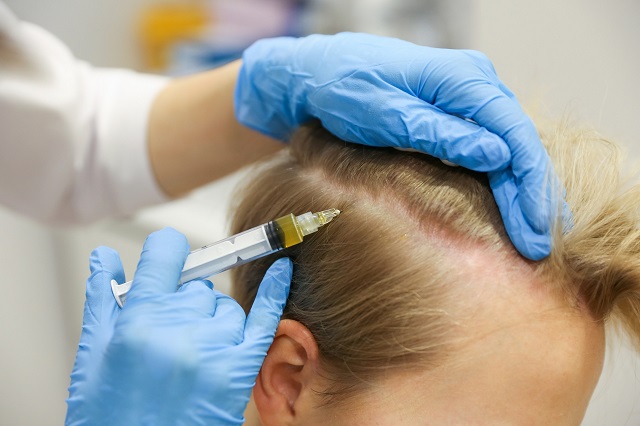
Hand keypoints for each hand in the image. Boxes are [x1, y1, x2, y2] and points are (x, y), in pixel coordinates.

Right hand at [66, 228, 291, 425]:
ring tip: (190, 355)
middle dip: (183, 302)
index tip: (169, 253)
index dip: (166, 251)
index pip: (165, 255)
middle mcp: (180, 330)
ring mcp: (215, 349)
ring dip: (211, 320)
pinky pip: (265, 318)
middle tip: (169, 335)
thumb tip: (106, 257)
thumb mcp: (93, 359)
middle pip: (197, 286)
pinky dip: (276, 291)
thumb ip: (101, 301)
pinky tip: (283, 269)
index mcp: (138, 322)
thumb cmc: (113, 417)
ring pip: (224, 305)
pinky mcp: (241, 369)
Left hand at [235, 32, 563, 259]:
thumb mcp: (387, 116)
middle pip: (518, 144)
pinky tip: (510, 208)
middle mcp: (474, 82)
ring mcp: (467, 96)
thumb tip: (498, 157)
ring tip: (532, 236)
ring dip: (521, 192)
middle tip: (537, 248)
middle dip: (531, 197)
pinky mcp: (456, 111)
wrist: (318, 75)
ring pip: (508, 148)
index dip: (529, 187)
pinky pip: (490, 147)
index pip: (514, 135)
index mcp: (461, 78)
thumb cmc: (344, 90)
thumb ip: (442, 134)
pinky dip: (502, 180)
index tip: (534, 231)